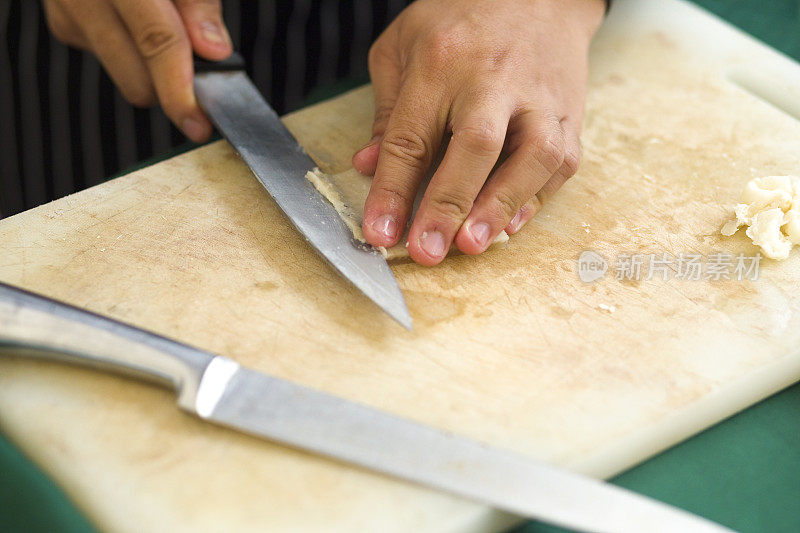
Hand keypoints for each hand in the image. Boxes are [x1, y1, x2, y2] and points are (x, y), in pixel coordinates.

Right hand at [43, 0, 231, 142]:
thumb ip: (200, 3)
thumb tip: (214, 51)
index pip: (155, 40)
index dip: (180, 89)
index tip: (198, 122)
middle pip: (135, 76)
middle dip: (172, 86)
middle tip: (201, 75)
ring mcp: (66, 10)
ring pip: (123, 75)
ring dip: (152, 70)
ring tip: (167, 30)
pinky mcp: (63, 24)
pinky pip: (108, 60)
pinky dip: (131, 52)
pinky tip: (135, 22)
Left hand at [353, 0, 604, 265]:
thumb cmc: (461, 21)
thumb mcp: (404, 46)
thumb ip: (387, 110)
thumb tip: (368, 167)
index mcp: (441, 62)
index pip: (411, 136)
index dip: (393, 190)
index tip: (379, 233)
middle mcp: (494, 80)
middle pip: (475, 145)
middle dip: (449, 202)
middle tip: (428, 250)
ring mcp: (539, 98)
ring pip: (532, 156)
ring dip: (500, 205)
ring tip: (472, 245)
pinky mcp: (570, 115)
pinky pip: (560, 165)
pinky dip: (535, 200)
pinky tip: (510, 226)